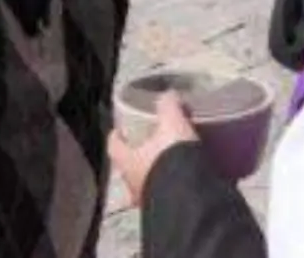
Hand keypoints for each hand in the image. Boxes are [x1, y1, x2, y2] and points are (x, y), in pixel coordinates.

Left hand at [107, 92, 199, 208]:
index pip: (113, 147)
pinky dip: (168, 189)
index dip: (115, 137)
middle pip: (127, 169)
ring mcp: (147, 200)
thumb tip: (168, 94)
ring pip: (143, 186)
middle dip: (135, 159)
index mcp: (127, 161)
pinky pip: (162, 197)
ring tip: (166, 166)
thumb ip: (168, 107)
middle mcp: (132, 183)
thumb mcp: (172, 124)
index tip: (119, 130)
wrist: (189, 197)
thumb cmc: (171, 159)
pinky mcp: (165, 210)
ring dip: (152, 176)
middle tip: (147, 147)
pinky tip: (180, 183)